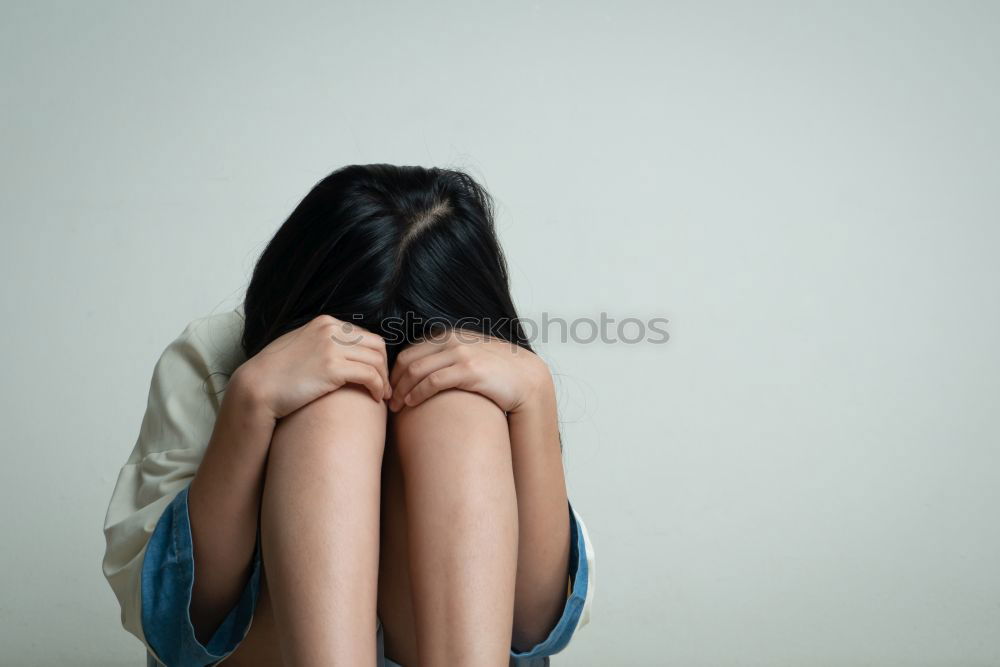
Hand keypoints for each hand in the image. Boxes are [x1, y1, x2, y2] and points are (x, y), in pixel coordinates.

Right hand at [234, 314, 390, 419]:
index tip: (376, 374)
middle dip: (384, 366)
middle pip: (376, 345)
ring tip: (381, 395)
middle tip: (383, 386)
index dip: (374, 356)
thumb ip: (321, 342)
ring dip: (384, 380)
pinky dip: (378, 387)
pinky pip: (370, 375)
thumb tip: (340, 350)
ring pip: (377, 360)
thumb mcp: (300, 345)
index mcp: (325, 323)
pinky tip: (375, 398)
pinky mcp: (333, 368)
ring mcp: (332, 347)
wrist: (257, 387)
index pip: (364, 335)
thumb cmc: (276, 373)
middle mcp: (331, 330)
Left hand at [388, 329, 551, 413]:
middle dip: (393, 381)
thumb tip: (425, 374)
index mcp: (449, 336)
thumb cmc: (497, 373)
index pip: (410, 352)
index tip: (389, 390)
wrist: (527, 379)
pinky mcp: (468, 370)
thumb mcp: (470, 358)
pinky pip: (433, 381)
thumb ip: (448, 360)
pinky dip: (417, 392)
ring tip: (395, 407)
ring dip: (401, 390)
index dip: (394, 372)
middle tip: (386, 400)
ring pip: (416, 370)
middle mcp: (452, 341)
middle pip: (408, 360)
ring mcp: (460, 353)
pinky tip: (411, 404)